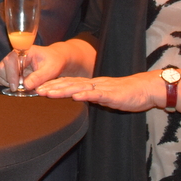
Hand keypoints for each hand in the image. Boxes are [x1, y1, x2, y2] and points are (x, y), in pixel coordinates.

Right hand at [0, 42, 69, 91]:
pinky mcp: (8, 68)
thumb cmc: (54, 62)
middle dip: (8, 80)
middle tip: (20, 87)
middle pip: (1, 67)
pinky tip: (14, 85)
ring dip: (5, 81)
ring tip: (18, 86)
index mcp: (24, 51)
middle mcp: (14, 55)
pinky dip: (3, 82)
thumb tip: (25, 86)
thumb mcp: (51, 69)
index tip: (16, 87)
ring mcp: (10, 62)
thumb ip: (39, 77)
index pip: (11, 61)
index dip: (11, 75)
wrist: (54, 59)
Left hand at [34, 71, 158, 111]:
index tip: (38, 88)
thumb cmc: (124, 94)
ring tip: (48, 93)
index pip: (68, 83)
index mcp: (91, 84)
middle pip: (69, 84)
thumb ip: (90, 95)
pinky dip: (86, 95)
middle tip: (36, 90)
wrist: (145, 89)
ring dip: (62, 90)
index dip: (53, 85)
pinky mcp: (112, 94)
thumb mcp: (103, 95)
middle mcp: (93, 83)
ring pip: (79, 88)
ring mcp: (102, 88)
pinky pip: (97, 94)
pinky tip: (75, 97)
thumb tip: (75, 98)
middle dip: (52, 87)